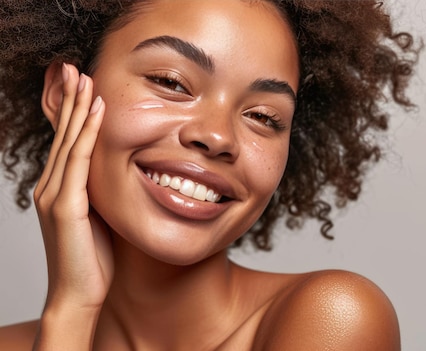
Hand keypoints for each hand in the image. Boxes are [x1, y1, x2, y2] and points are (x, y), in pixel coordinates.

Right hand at [33, 63, 112, 314]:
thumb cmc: (92, 260)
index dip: (73, 113)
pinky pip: (78, 159)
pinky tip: (97, 109)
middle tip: (75, 68)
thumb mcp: (98, 218)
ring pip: (68, 140)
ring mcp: (55, 194)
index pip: (66, 142)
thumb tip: (116, 176)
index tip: (81, 85)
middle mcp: (51, 187)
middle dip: (70, 99)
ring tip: (84, 77)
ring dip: (78, 106)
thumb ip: (100, 194)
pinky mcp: (65, 204)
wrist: (79, 294)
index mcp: (59, 189)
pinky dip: (88, 130)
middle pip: (62, 134)